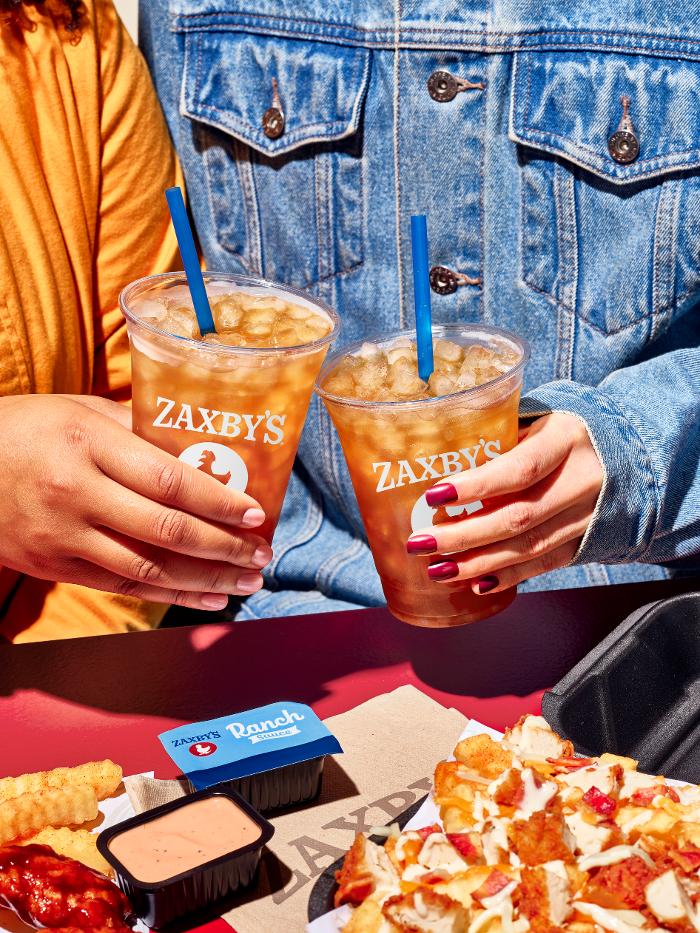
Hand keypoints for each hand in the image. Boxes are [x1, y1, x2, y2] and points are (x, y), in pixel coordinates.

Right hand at [0, 394, 271, 609]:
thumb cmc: (26, 428)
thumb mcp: (80, 410)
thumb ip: (137, 428)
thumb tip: (199, 447)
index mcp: (88, 445)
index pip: (168, 480)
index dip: (217, 500)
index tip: (254, 512)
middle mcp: (77, 494)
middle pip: (165, 530)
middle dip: (223, 546)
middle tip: (262, 552)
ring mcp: (64, 536)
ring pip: (149, 568)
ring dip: (206, 578)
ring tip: (247, 580)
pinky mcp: (55, 566)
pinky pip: (122, 585)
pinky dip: (171, 595)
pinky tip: (206, 596)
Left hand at [406, 413, 603, 593]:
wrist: (632, 454)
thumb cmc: (566, 432)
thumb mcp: (541, 419)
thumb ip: (501, 438)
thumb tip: (437, 458)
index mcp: (567, 439)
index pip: (520, 467)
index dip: (477, 486)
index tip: (435, 495)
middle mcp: (583, 480)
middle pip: (519, 516)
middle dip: (464, 535)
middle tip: (421, 542)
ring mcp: (589, 515)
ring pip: (530, 547)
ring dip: (479, 563)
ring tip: (438, 569)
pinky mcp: (587, 541)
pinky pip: (546, 564)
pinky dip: (508, 576)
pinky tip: (475, 583)